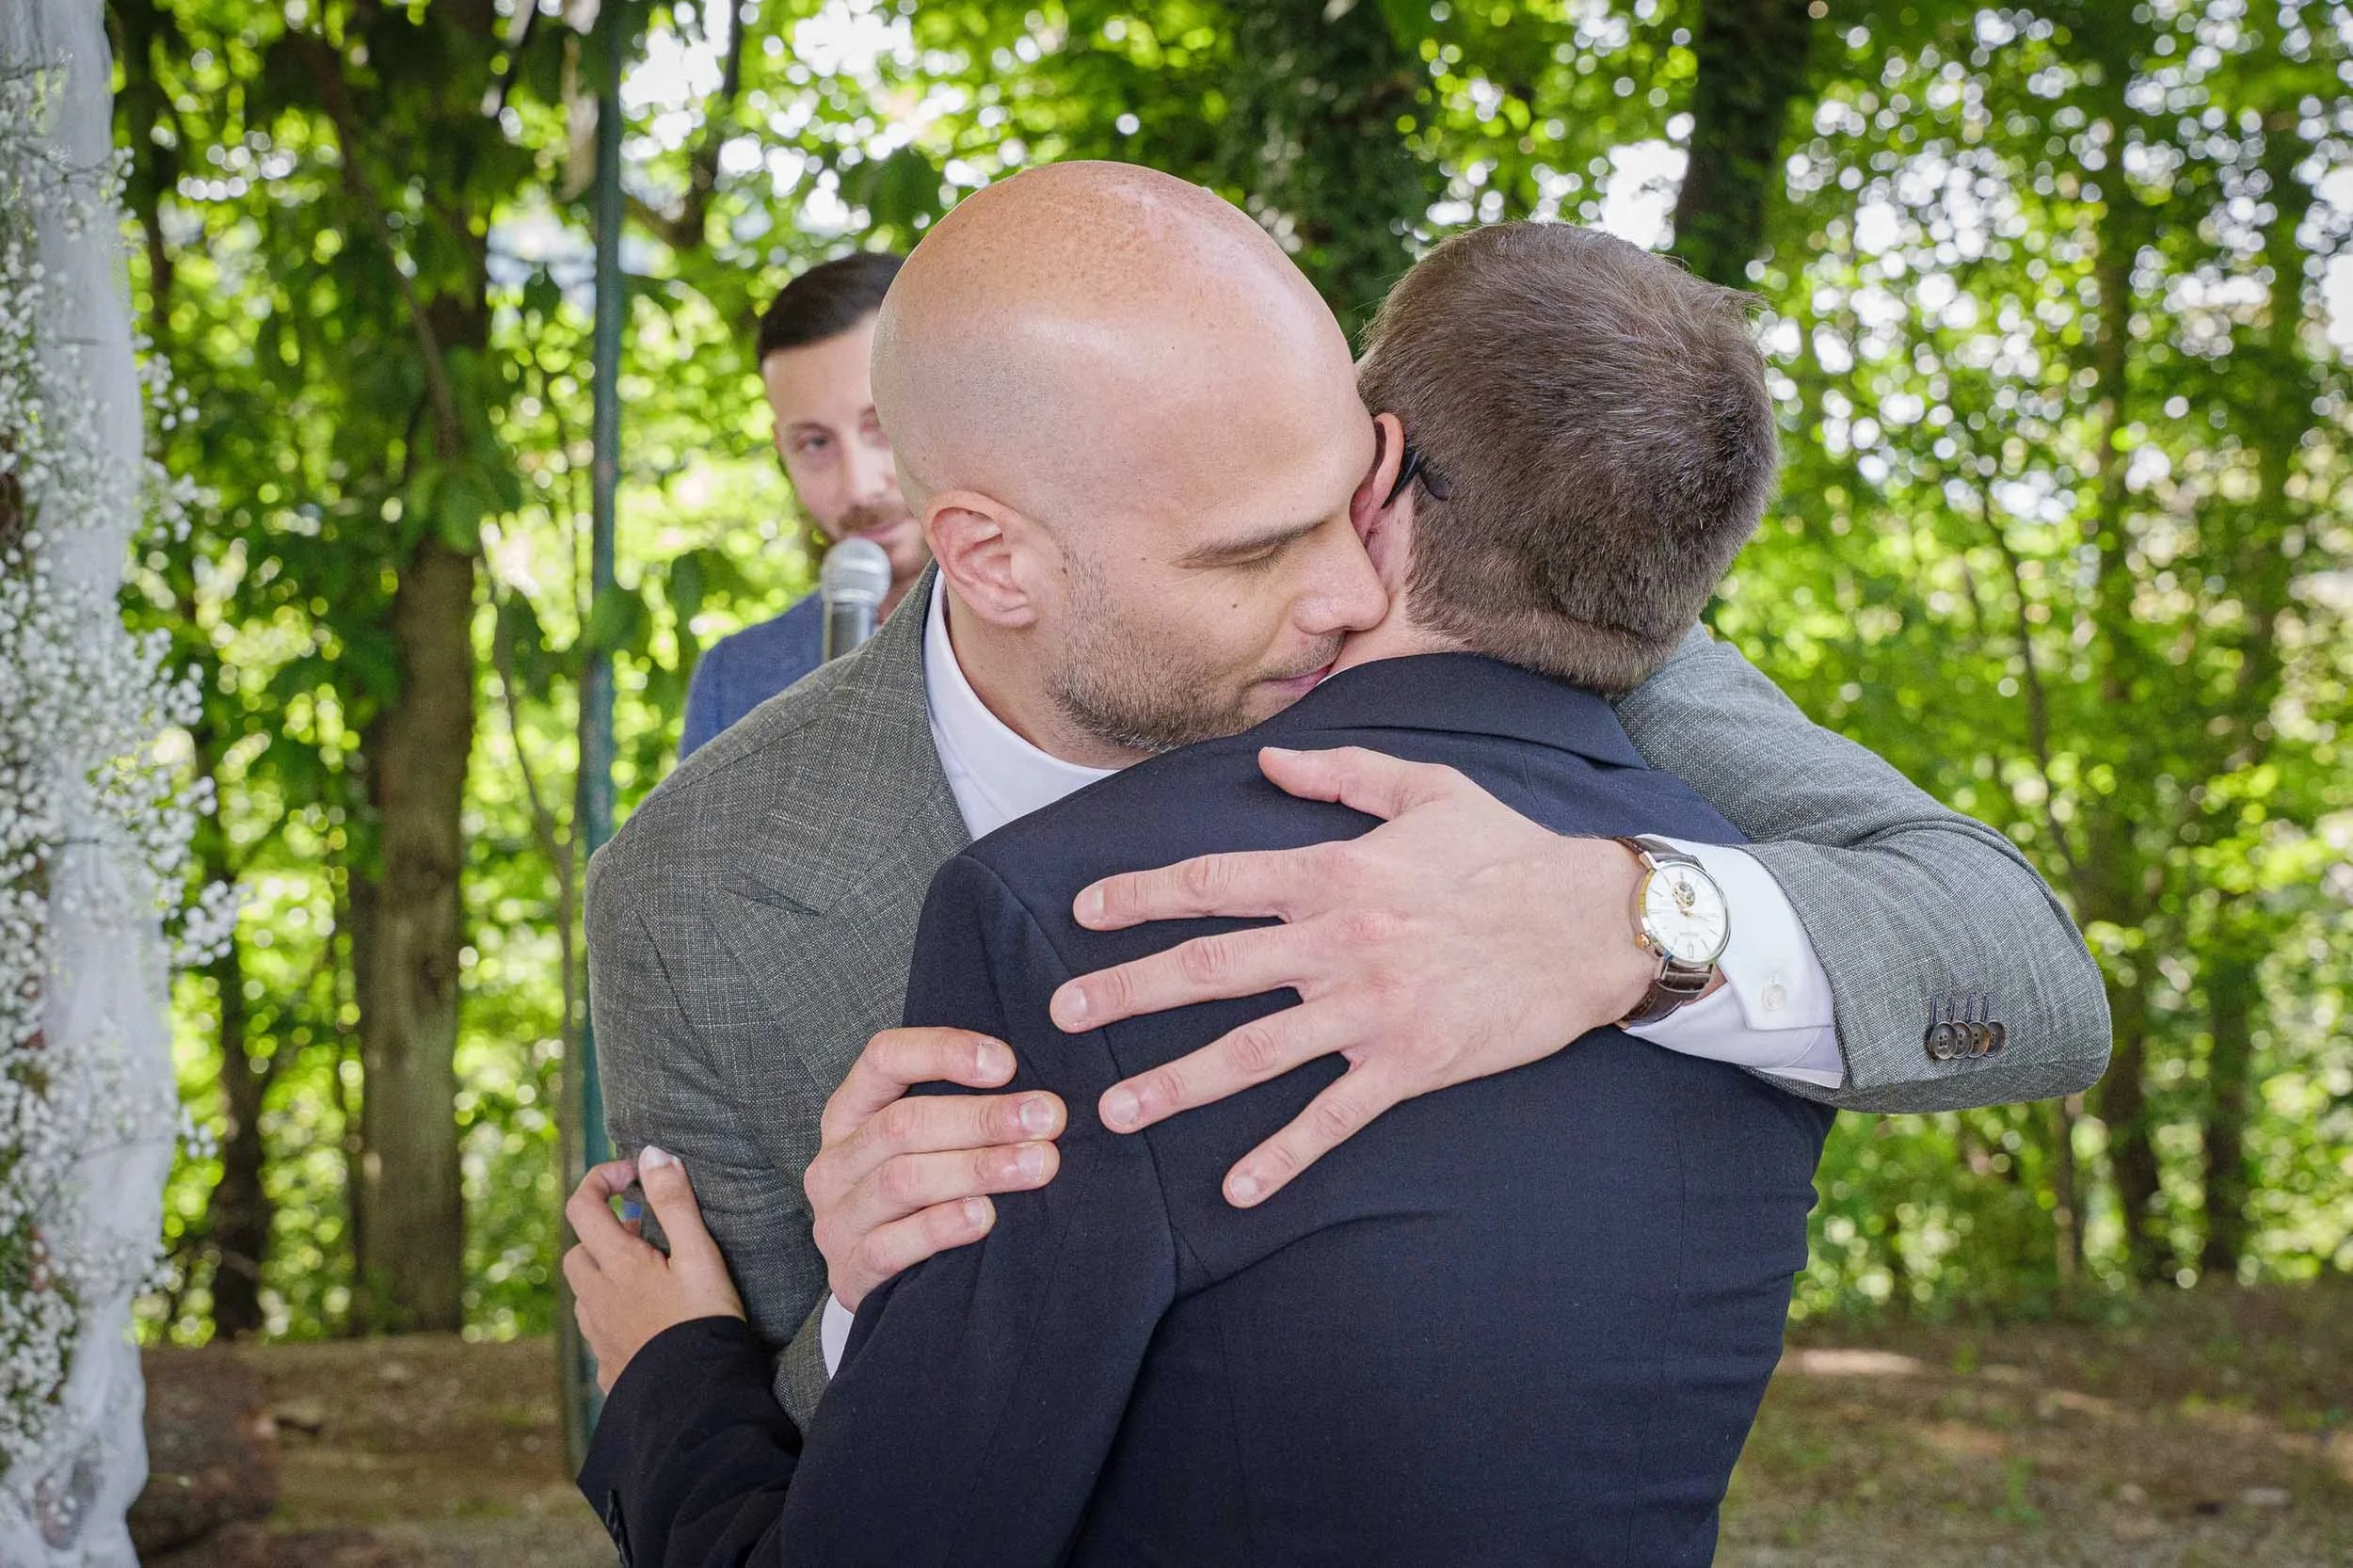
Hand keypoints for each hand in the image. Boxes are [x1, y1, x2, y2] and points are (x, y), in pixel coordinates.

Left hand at [564, 1148, 745, 1392]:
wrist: (697, 1401)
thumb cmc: (705, 1323)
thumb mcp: (700, 1255)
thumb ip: (675, 1202)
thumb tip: (652, 1153)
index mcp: (616, 1265)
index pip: (582, 1205)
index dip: (602, 1179)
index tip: (636, 1177)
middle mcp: (596, 1298)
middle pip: (577, 1250)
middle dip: (605, 1233)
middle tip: (648, 1234)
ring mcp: (598, 1335)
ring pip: (585, 1291)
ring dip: (607, 1273)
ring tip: (650, 1276)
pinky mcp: (608, 1366)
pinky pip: (598, 1328)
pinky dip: (613, 1311)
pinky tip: (647, 1319)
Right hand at [806, 1026, 1065, 1309]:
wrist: (886, 1284)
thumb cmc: (919, 1194)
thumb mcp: (925, 1142)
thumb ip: (962, 1108)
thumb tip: (1037, 1088)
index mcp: (850, 1111)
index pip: (885, 1058)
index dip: (944, 1052)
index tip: (1009, 1064)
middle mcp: (836, 1161)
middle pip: (903, 1124)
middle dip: (983, 1118)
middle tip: (1048, 1118)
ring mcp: (837, 1219)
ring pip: (902, 1180)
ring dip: (977, 1168)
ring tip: (1038, 1164)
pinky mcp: (848, 1273)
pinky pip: (891, 1247)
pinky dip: (941, 1227)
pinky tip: (986, 1215)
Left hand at [1051, 745, 1652, 1206]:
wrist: (1593, 923)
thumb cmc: (1508, 852)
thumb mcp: (1426, 789)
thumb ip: (1341, 773)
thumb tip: (1271, 762)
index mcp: (1334, 872)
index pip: (1214, 882)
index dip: (1142, 896)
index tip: (1084, 912)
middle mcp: (1338, 941)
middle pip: (1210, 968)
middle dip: (1128, 991)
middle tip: (1062, 1016)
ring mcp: (1371, 1009)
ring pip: (1254, 1052)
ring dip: (1179, 1083)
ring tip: (1117, 1111)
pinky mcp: (1409, 1065)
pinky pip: (1333, 1118)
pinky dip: (1282, 1157)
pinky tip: (1233, 1190)